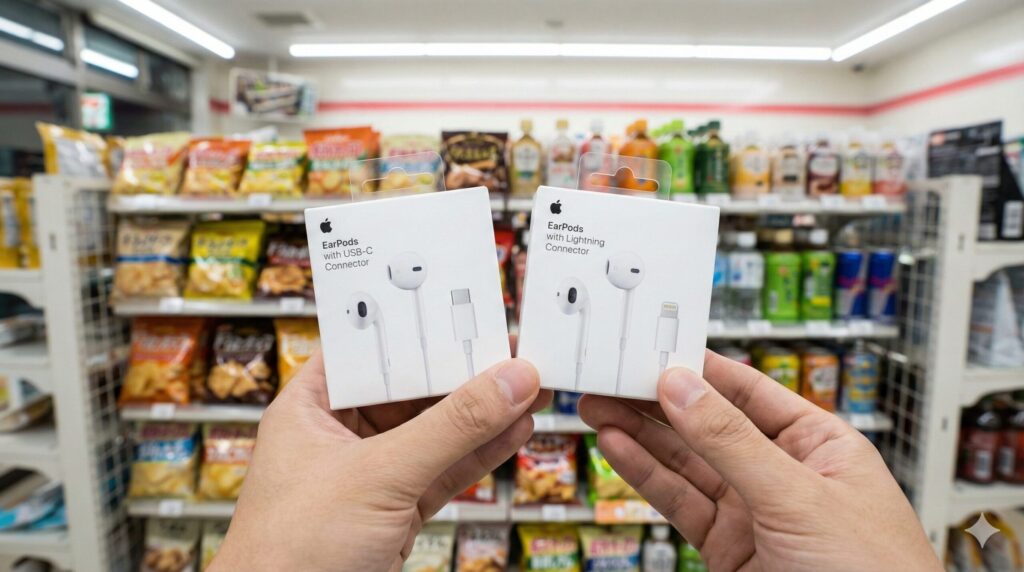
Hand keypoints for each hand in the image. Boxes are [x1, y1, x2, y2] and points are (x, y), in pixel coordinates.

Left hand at [212, 337, 548, 571]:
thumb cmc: (289, 554)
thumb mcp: (378, 475)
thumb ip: (450, 427)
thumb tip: (509, 381)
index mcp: (310, 408)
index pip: (370, 350)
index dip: (417, 329)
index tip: (467, 313)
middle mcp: (338, 436)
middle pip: (411, 390)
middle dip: (464, 374)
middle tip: (516, 353)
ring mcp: (370, 476)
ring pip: (436, 433)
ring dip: (483, 415)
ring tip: (531, 388)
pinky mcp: (395, 512)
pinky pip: (445, 472)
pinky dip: (480, 454)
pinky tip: (514, 432)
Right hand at [578, 350, 940, 571]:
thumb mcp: (799, 498)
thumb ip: (734, 443)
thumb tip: (683, 388)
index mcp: (820, 444)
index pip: (749, 390)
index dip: (700, 368)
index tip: (654, 346)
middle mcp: (783, 473)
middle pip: (708, 424)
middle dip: (657, 401)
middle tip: (610, 376)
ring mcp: (753, 512)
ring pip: (686, 463)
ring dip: (640, 436)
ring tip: (598, 407)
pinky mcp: (728, 548)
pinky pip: (680, 502)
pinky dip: (646, 476)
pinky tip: (617, 449)